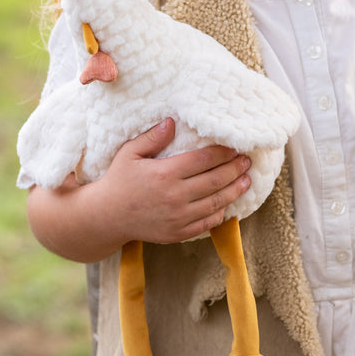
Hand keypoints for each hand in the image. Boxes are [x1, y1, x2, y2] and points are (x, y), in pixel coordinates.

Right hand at [97, 118, 252, 244]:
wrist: (107, 216)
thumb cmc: (119, 180)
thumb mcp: (129, 153)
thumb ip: (152, 137)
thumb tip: (172, 122)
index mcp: (165, 174)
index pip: (203, 160)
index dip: (223, 153)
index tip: (235, 147)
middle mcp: (175, 196)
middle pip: (215, 181)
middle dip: (234, 170)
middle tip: (247, 161)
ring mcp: (178, 217)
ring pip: (215, 203)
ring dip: (234, 191)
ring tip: (246, 180)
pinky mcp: (178, 233)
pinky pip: (206, 223)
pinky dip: (220, 213)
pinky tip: (228, 203)